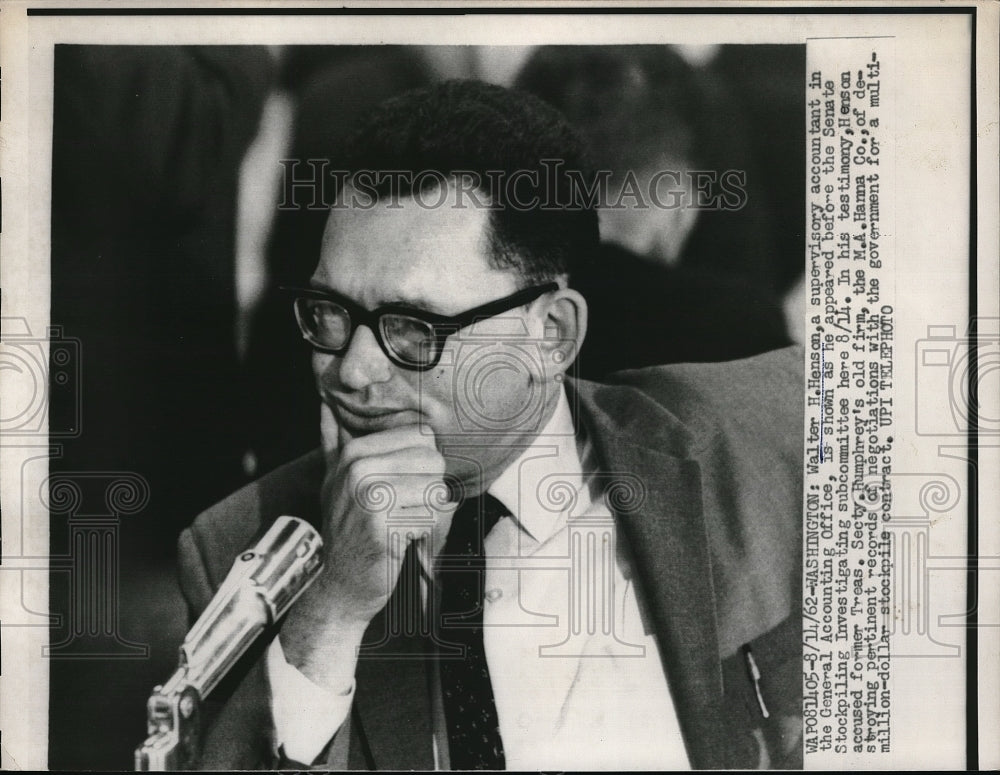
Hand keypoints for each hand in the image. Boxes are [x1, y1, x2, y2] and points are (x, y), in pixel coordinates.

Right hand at [279, 402, 456, 691]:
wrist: (338, 583)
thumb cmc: (346, 528)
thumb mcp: (333, 480)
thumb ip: (333, 440)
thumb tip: (325, 404)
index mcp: (354, 452)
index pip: (423, 437)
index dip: (423, 464)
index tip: (400, 486)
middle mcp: (359, 469)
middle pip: (434, 462)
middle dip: (428, 490)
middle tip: (402, 510)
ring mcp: (368, 496)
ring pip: (436, 491)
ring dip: (426, 513)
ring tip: (399, 524)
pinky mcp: (382, 526)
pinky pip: (430, 518)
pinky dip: (423, 532)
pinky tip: (399, 540)